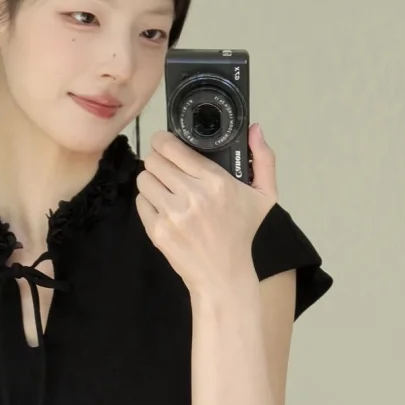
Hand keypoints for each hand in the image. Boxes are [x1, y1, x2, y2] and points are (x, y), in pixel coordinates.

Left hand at [134, 124, 277, 293]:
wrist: (224, 276)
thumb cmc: (242, 233)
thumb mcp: (264, 197)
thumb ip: (263, 159)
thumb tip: (255, 129)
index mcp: (216, 182)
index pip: (172, 147)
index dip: (164, 141)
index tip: (166, 144)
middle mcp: (193, 196)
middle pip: (154, 159)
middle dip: (158, 160)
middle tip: (166, 168)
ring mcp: (173, 215)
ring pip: (144, 178)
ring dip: (152, 180)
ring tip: (165, 188)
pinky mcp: (158, 231)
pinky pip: (140, 202)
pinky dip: (149, 202)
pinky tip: (164, 208)